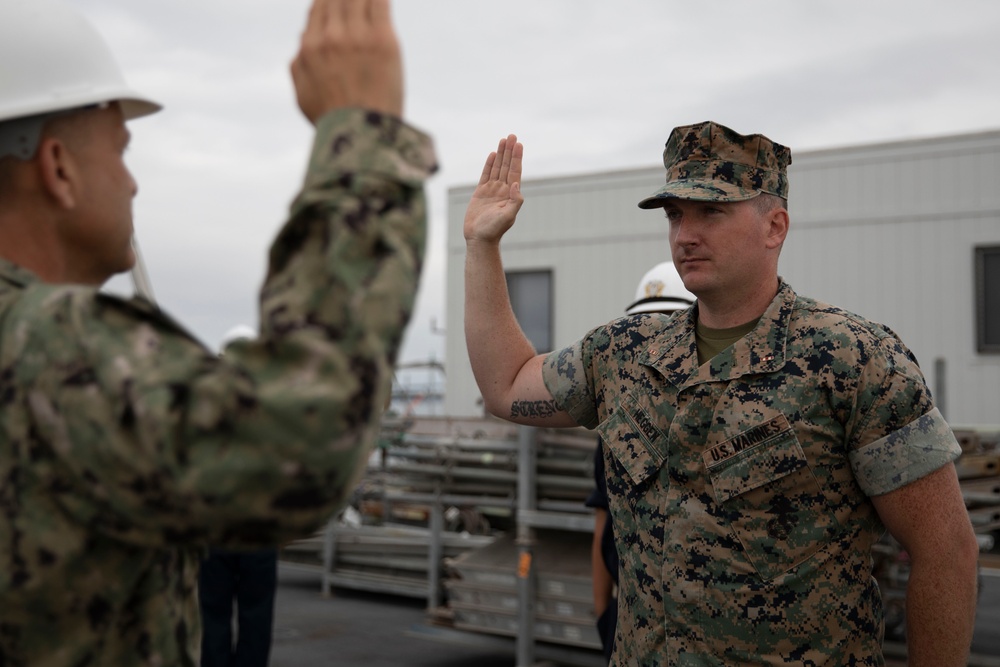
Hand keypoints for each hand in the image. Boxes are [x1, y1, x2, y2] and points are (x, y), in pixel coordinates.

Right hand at [290, 0, 403, 123]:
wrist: (363, 135)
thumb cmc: (335, 120)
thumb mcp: (304, 95)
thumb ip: (298, 65)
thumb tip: (302, 38)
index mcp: (310, 47)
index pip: (319, 6)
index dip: (331, 1)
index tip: (343, 4)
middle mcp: (331, 37)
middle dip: (348, 0)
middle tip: (358, 5)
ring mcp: (357, 36)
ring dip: (364, 0)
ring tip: (370, 6)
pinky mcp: (382, 39)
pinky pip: (381, 2)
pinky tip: (383, 2)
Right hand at [464, 134, 523, 243]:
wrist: (479, 239)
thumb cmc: (494, 230)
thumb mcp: (508, 216)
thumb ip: (515, 201)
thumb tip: (516, 184)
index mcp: (511, 194)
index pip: (515, 171)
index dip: (517, 157)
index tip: (519, 144)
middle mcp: (502, 190)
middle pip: (507, 166)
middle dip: (510, 151)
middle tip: (512, 135)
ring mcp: (492, 190)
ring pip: (497, 168)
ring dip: (501, 154)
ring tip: (503, 140)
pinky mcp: (481, 193)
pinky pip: (485, 175)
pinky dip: (489, 164)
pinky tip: (493, 154)